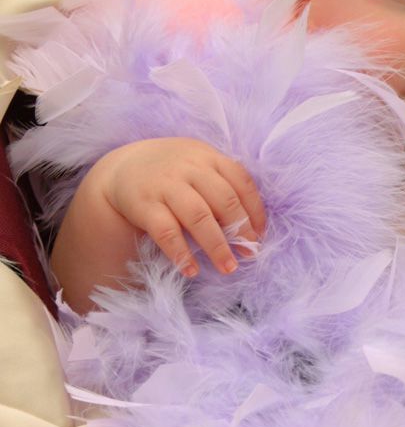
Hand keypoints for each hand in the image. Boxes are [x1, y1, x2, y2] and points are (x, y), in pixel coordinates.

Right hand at [93, 137, 265, 276]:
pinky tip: (191, 270)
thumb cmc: (173, 173)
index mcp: (208, 157)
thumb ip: (222, 186)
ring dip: (217, 245)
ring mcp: (165, 184)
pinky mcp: (144, 204)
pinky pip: (166, 231)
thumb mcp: (198, 166)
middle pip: (224, 200)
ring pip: (198, 216)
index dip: (255, 210)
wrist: (122, 167)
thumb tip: (251, 229)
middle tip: (250, 254)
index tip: (259, 235)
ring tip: (228, 267)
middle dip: (241, 230)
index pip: (241, 182)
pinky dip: (181, 252)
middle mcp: (188, 167)